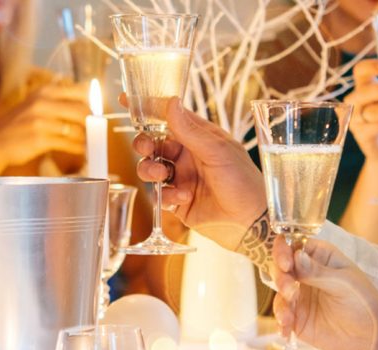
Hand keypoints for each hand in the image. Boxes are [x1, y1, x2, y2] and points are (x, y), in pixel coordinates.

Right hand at [0, 83, 89, 172]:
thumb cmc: (18, 126)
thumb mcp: (35, 105)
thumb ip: (58, 103)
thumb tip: (88, 107)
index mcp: (44, 91)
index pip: (81, 92)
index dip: (94, 104)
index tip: (98, 113)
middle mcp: (42, 103)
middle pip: (82, 110)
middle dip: (93, 123)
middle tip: (97, 131)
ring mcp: (41, 121)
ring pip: (77, 129)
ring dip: (87, 138)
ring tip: (90, 143)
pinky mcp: (40, 139)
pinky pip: (69, 144)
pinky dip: (79, 148)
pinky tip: (81, 151)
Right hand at [129, 96, 266, 248]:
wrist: (251, 222)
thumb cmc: (243, 181)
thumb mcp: (217, 152)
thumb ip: (190, 130)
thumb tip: (170, 102)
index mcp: (200, 137)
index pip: (170, 117)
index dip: (148, 108)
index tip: (126, 99)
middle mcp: (188, 155)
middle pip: (153, 143)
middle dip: (144, 144)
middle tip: (147, 148)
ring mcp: (183, 178)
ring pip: (151, 168)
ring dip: (151, 169)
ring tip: (164, 176)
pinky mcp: (178, 201)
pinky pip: (160, 194)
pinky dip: (167, 195)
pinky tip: (184, 198)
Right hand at [270, 237, 377, 349]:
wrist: (372, 334)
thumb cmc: (363, 300)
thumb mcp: (343, 282)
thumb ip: (317, 271)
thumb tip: (296, 255)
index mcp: (319, 258)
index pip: (293, 246)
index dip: (283, 251)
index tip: (286, 263)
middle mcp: (305, 274)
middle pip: (281, 269)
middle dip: (281, 278)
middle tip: (289, 290)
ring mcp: (300, 296)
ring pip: (279, 293)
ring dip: (280, 303)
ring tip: (288, 316)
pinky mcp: (297, 318)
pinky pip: (282, 316)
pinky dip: (281, 323)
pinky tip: (286, 331)